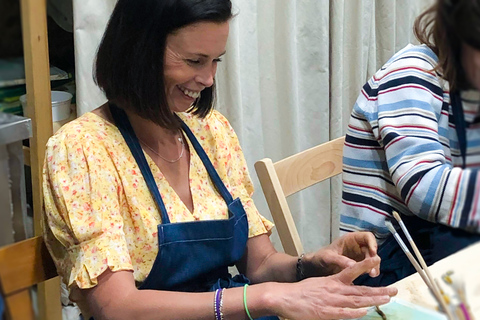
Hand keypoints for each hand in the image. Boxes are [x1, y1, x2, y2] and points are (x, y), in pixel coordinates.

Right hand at [275, 257, 396, 319]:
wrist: (284, 296)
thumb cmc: (301, 292)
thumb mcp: (319, 285)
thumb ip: (334, 288)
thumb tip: (347, 294)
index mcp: (332, 281)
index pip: (352, 271)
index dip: (366, 265)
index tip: (378, 259)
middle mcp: (334, 289)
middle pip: (360, 290)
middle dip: (379, 290)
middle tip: (394, 290)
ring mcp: (331, 301)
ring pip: (356, 300)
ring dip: (372, 300)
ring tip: (387, 298)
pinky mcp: (325, 312)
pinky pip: (342, 313)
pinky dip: (354, 313)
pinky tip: (364, 312)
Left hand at [303, 232, 379, 276]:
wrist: (317, 266)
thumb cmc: (321, 257)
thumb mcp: (328, 257)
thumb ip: (340, 260)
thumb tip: (353, 265)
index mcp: (350, 239)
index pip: (367, 236)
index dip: (372, 243)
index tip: (373, 252)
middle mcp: (357, 246)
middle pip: (372, 249)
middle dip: (374, 258)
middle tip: (373, 269)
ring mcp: (359, 255)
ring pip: (372, 258)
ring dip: (374, 265)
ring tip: (373, 274)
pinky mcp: (359, 264)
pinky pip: (368, 266)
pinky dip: (370, 270)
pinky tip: (370, 276)